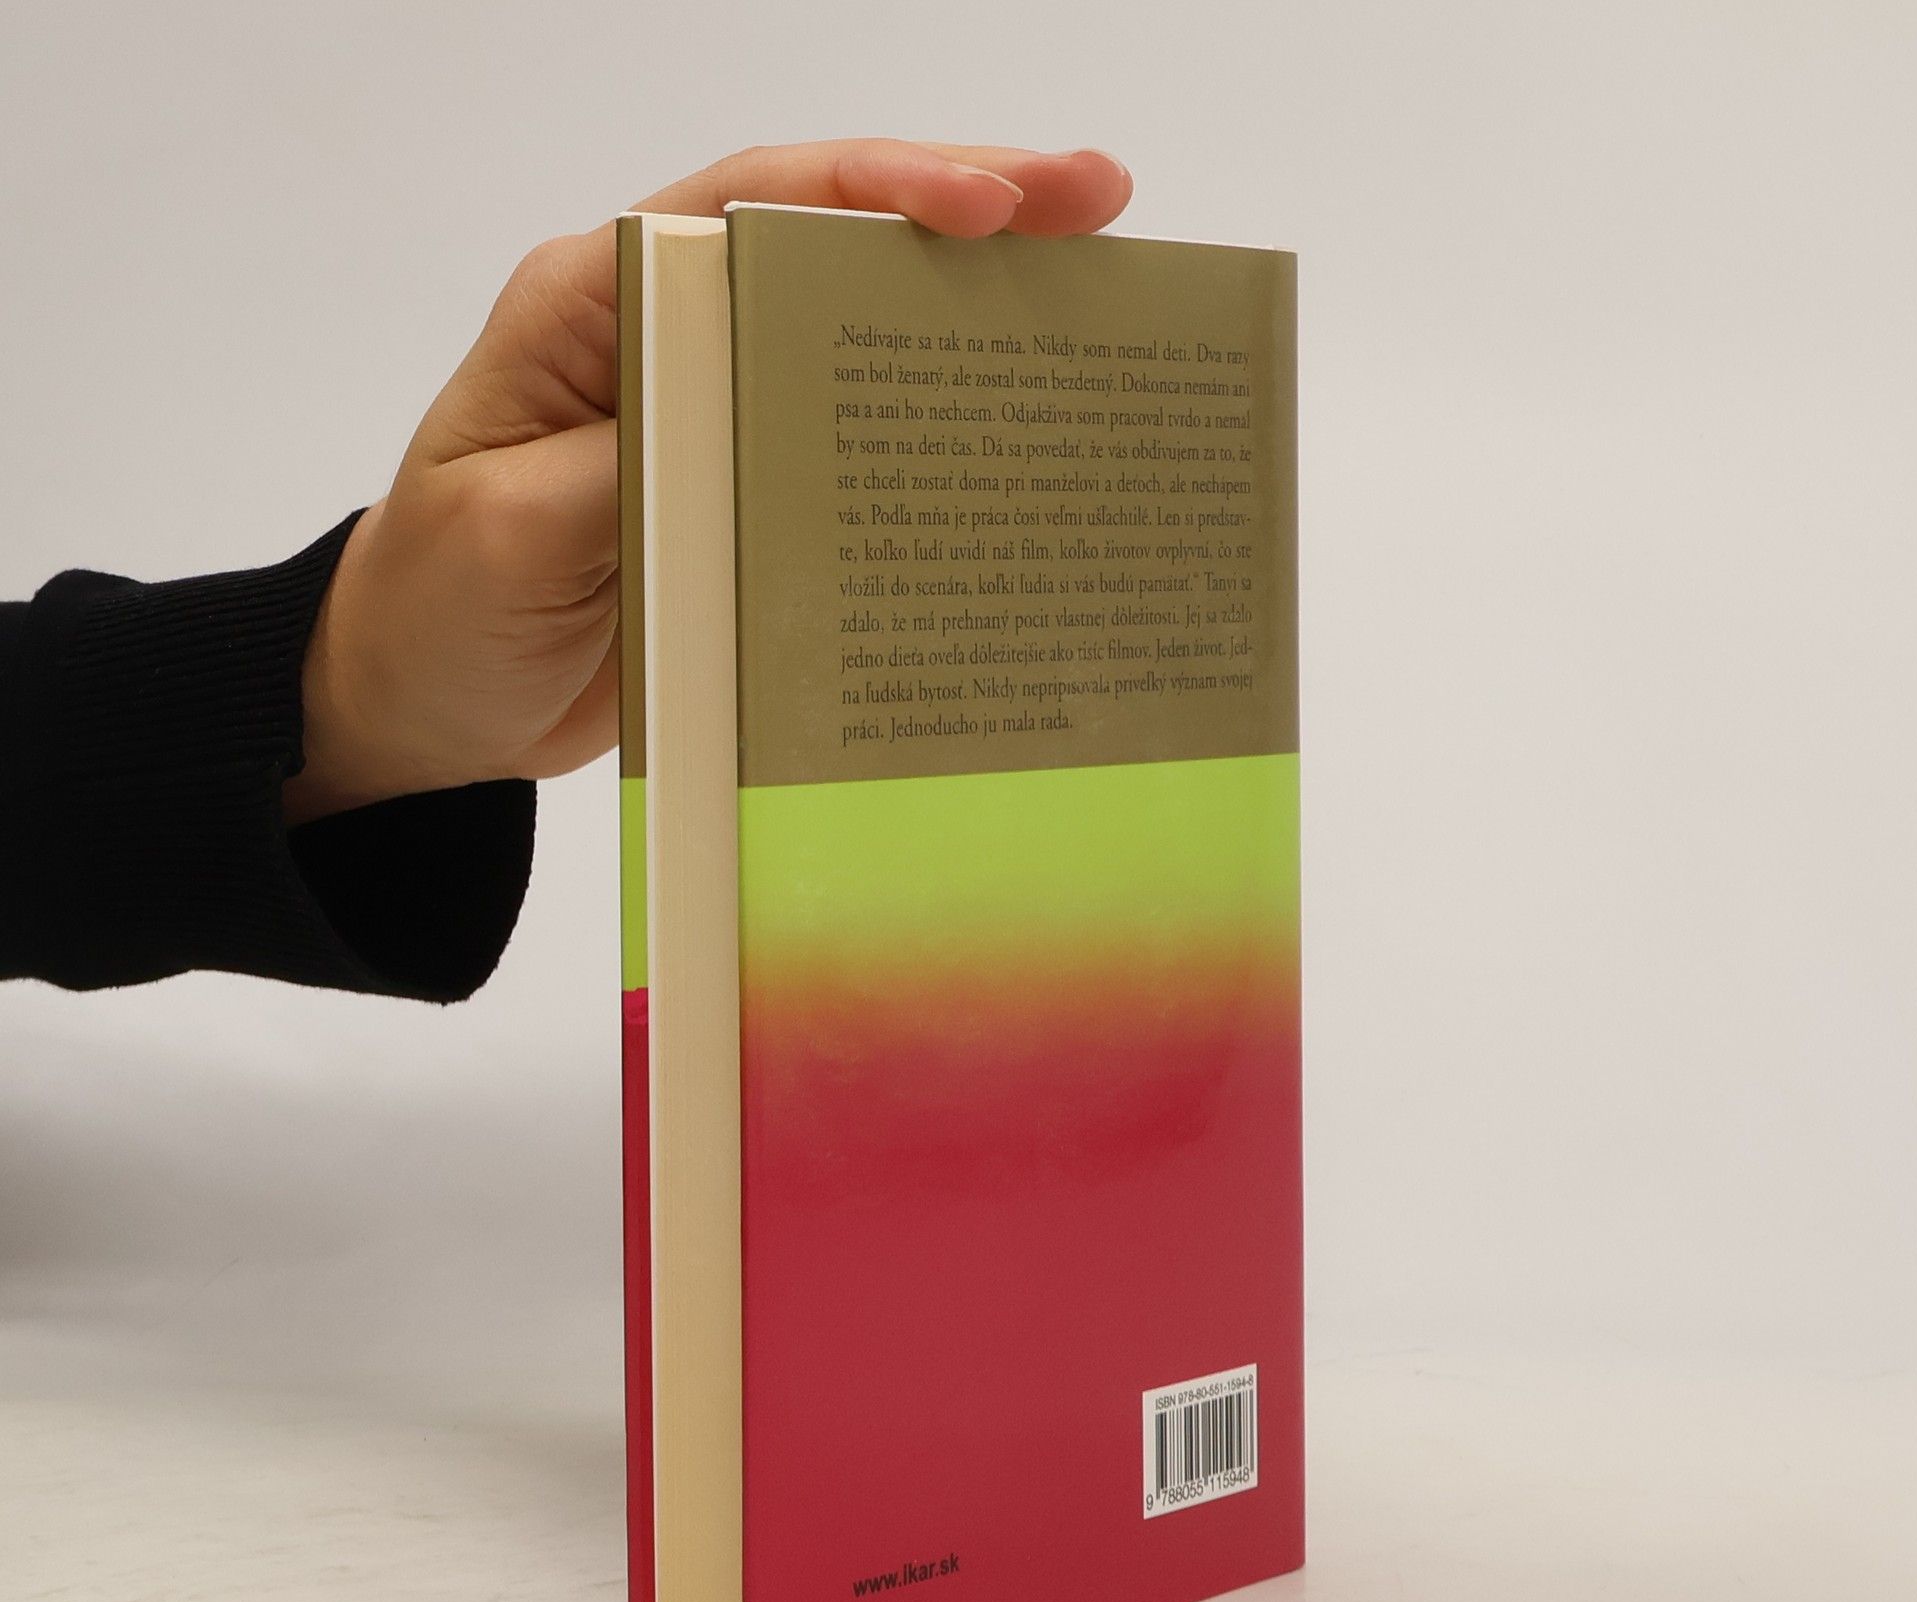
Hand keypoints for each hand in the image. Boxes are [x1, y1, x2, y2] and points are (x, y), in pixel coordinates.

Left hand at [284, 140, 1133, 822]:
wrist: (421, 706)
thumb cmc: (438, 608)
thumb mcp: (511, 533)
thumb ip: (630, 460)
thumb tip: (755, 410)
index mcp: (593, 305)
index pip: (750, 203)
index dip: (877, 187)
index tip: (991, 203)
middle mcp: (664, 336)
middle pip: (829, 241)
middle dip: (970, 212)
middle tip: (1102, 203)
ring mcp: (712, 412)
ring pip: (857, 332)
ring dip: (974, 310)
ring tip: (1102, 291)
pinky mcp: (743, 490)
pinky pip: (851, 440)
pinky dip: (935, 425)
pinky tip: (1020, 428)